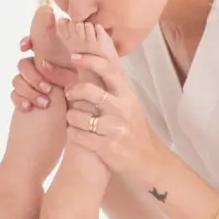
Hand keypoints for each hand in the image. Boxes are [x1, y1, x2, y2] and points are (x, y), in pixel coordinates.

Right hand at [12, 35, 77, 111]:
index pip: (37, 45)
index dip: (28, 42)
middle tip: (47, 89)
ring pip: (18, 79)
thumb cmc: (83, 99)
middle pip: (24, 64)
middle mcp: (41, 70)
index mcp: (54, 60)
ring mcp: (31, 84)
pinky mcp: (25, 98)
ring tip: (44, 103)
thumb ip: (62, 70)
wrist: (80, 121)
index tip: (24, 47)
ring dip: (29, 90)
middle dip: (33, 76)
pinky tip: (28, 107)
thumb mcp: (78, 81)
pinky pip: (14, 94)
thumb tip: (44, 64)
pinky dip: (20, 100)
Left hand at [61, 53, 169, 184]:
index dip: (89, 60)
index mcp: (127, 95)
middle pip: (88, 91)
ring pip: (77, 115)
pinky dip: (72, 133)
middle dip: (73, 92)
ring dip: (70, 117)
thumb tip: (94, 65)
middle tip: (70, 95)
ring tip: (74, 120)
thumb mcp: (129, 104)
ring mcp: (114, 128)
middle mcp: (122, 109)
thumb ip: (114, 88)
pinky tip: (76, 134)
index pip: (108, 70)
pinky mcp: (106, 146)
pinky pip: (77, 135)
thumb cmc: (134, 130)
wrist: (148, 160)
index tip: (74, 58)